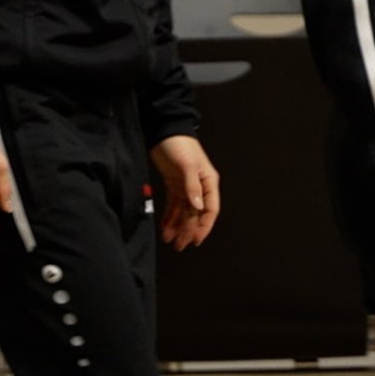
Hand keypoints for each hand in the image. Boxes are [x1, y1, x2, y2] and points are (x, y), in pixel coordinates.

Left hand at [148, 135, 219, 249]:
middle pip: (195, 214)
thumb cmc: (180, 144)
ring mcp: (186, 187)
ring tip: (170, 240)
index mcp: (208, 183)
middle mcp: (199, 187)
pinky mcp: (174, 184)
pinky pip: (173, 205)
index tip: (196, 240)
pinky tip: (164, 228)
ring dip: (178, 226)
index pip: (210, 210)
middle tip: (179, 245)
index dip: (204, 226)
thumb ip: (192, 186)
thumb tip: (198, 207)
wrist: (164, 131)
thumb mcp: (187, 165)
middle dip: (188, 230)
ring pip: (184, 212)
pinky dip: (169, 217)